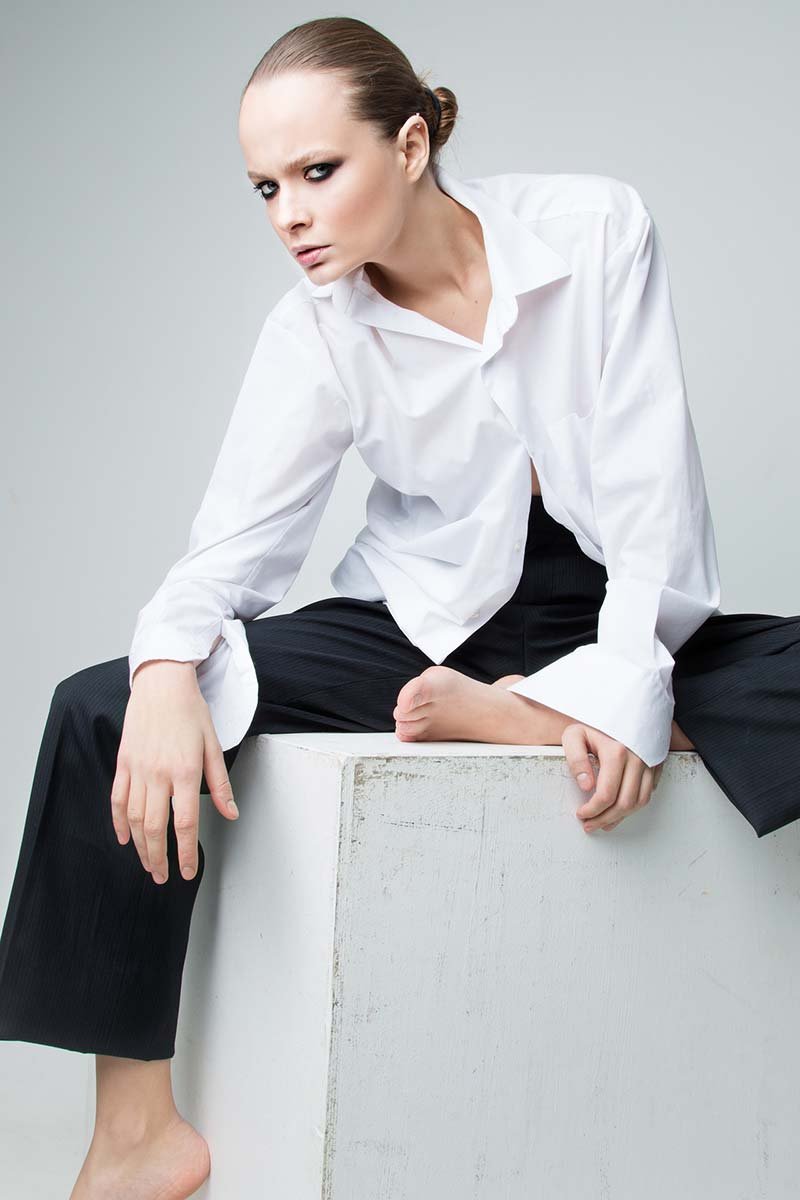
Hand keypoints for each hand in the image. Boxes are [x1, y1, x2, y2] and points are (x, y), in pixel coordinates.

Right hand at [111, 660, 238, 883]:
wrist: (162, 684)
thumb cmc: (191, 711)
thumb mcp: (213, 746)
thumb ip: (220, 784)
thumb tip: (231, 813)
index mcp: (184, 771)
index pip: (185, 823)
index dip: (186, 852)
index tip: (187, 871)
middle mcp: (158, 773)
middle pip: (154, 827)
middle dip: (159, 858)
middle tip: (164, 876)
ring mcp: (137, 769)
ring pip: (133, 818)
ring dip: (140, 847)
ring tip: (148, 865)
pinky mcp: (123, 762)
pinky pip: (117, 799)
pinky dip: (118, 823)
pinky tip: (125, 839)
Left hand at [561, 722, 664, 832]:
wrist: (625, 701)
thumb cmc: (597, 719)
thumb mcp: (576, 734)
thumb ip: (576, 759)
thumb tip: (587, 786)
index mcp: (617, 752)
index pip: (607, 794)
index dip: (593, 810)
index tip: (581, 814)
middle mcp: (638, 759)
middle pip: (625, 803)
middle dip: (605, 819)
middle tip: (590, 825)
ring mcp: (650, 762)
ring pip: (640, 801)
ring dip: (622, 817)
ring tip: (605, 822)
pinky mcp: (656, 763)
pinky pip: (649, 792)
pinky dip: (635, 805)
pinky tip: (621, 808)